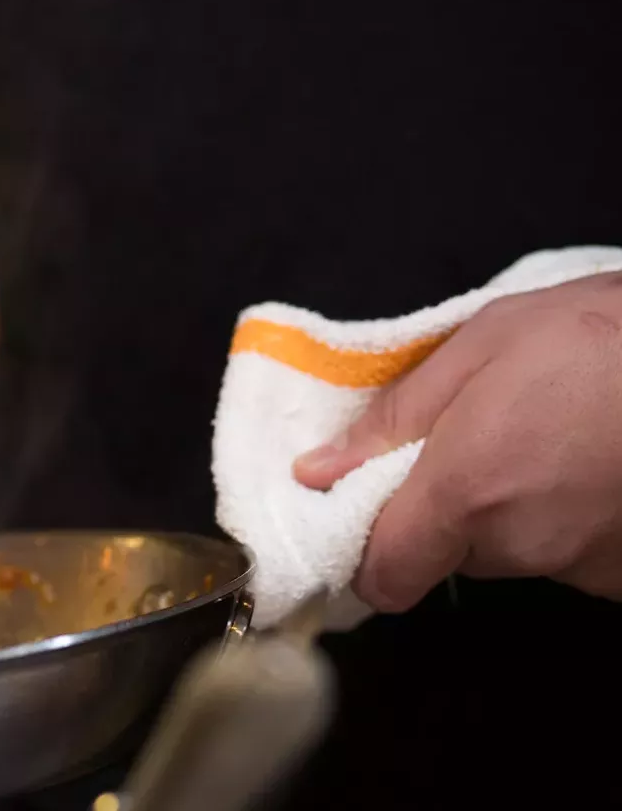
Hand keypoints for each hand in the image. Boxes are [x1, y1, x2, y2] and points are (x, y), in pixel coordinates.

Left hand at [292, 273, 621, 611]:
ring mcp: (584, 566)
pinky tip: (591, 463)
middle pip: (447, 554)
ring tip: (548, 436)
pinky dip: (568, 517)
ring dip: (512, 507)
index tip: (370, 507)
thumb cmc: (600, 334)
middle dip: (447, 504)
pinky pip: (571, 554)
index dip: (369, 549)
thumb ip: (392, 420)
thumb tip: (317, 473)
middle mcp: (523, 545)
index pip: (384, 576)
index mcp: (466, 492)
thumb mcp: (479, 347)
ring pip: (511, 551)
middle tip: (478, 436)